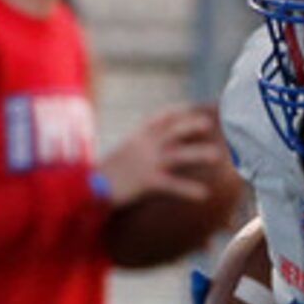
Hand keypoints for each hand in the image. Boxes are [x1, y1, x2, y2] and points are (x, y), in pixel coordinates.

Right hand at [100, 105, 229, 206]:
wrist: (86, 187)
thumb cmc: (102, 176)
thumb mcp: (120, 157)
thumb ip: (135, 152)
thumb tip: (147, 154)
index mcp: (137, 138)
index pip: (160, 118)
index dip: (177, 112)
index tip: (191, 108)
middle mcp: (144, 145)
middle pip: (174, 130)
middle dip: (192, 125)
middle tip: (210, 124)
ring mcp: (146, 162)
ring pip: (179, 155)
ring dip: (199, 154)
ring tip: (217, 156)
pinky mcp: (146, 181)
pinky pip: (173, 185)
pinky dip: (189, 190)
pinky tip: (204, 195)